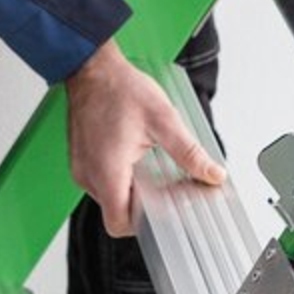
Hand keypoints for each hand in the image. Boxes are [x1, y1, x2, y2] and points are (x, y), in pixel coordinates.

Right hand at [64, 40, 225, 238]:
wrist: (92, 68)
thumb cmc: (119, 89)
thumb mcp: (163, 120)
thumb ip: (189, 152)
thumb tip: (212, 173)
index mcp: (107, 171)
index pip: (118, 223)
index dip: (142, 225)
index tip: (163, 212)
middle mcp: (88, 175)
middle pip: (116, 210)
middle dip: (142, 204)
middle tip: (166, 186)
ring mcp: (81, 168)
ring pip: (110, 197)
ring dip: (131, 189)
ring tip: (150, 167)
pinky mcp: (80, 160)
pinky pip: (101, 181)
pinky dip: (120, 177)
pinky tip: (135, 158)